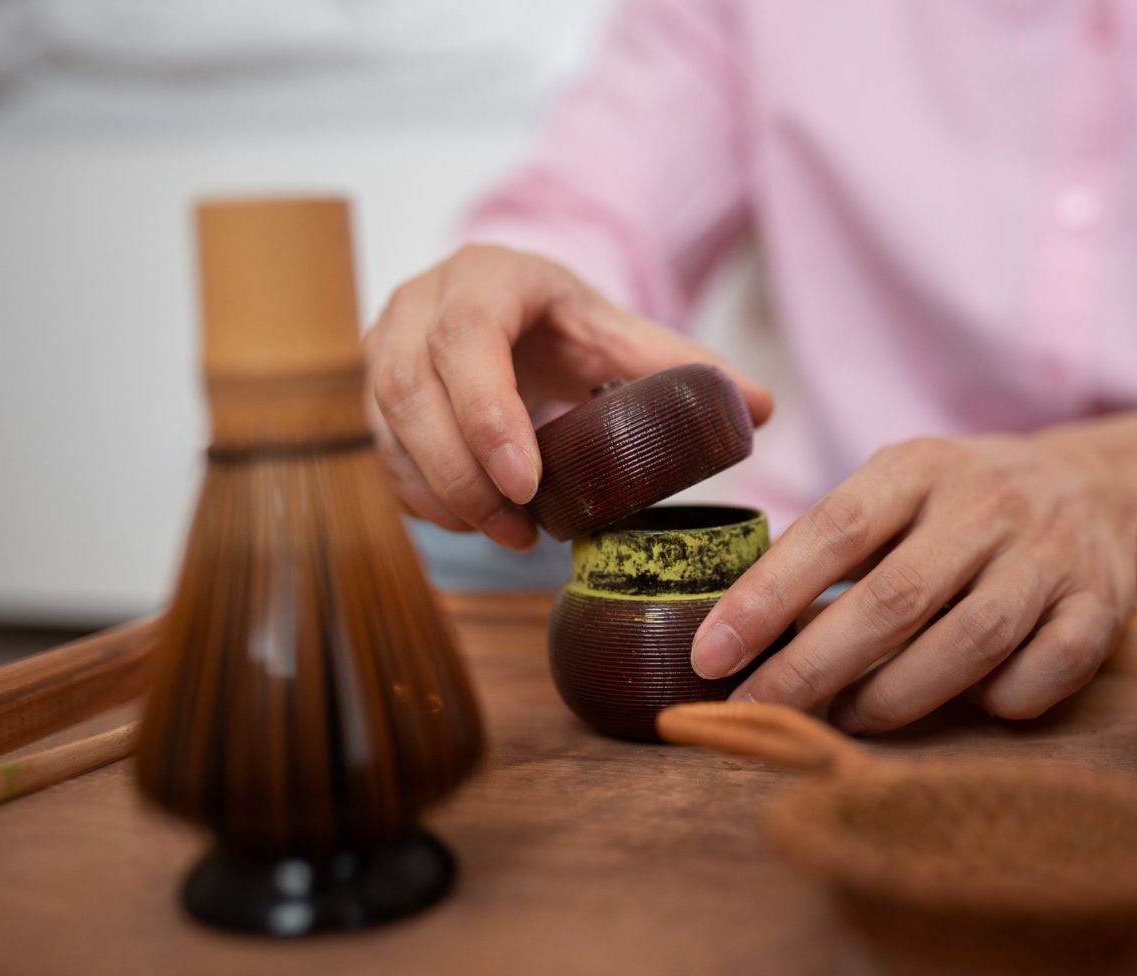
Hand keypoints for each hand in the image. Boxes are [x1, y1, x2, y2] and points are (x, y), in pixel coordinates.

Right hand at [363, 244, 771, 547]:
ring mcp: (385, 345)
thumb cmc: (569, 323)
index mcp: (487, 277)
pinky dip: (424, 499)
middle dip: (463, 473)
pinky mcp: (374, 393)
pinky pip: (383, 454)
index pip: (466, 338)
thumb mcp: (622, 334)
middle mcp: (420, 303)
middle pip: (413, 390)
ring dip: (444, 494)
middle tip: (520, 530)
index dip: (487, 412)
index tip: (527, 481)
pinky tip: (476, 525)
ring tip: (509, 536)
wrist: (512, 308)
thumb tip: (762, 408)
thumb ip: (684, 367)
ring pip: (388, 426)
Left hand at [690, 410, 1136, 730]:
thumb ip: (830, 542)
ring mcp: (1051, 555)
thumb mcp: (897, 487)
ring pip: (968, 643)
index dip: (765, 597)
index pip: (833, 530)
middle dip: (812, 667)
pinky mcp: (1099, 606)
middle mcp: (989, 504)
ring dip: (894, 696)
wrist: (1097, 484)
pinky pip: (1043, 674)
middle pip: (893, 599)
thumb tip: (735, 625)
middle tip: (756, 710)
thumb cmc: (963, 501)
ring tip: (841, 719)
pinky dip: (997, 701)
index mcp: (921, 466)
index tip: (710, 655)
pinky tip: (963, 706)